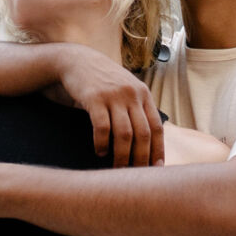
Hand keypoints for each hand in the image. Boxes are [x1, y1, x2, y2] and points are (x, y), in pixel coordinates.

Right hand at [57, 46, 164, 166]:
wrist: (77, 60)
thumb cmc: (103, 80)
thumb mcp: (126, 88)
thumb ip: (137, 108)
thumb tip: (147, 142)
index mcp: (143, 94)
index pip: (156, 127)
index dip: (158, 149)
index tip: (156, 168)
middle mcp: (132, 94)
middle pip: (142, 133)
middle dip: (141, 158)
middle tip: (135, 175)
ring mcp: (113, 95)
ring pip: (124, 134)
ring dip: (122, 156)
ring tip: (118, 169)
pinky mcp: (95, 97)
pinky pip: (102, 127)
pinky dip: (102, 144)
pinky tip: (100, 152)